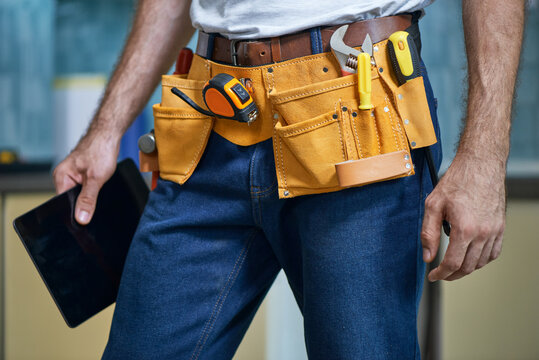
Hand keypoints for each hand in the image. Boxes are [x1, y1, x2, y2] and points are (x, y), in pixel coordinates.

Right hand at [53, 131, 120, 224]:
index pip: (62, 204)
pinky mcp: (83, 174)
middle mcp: (64, 176)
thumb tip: (81, 218)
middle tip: (96, 199)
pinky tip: (100, 186)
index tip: (84, 219)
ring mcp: (73, 175)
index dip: (74, 213)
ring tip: (98, 187)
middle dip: (83, 204)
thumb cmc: (101, 150)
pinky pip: (86, 188)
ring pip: (80, 195)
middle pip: (71, 200)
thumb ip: (88, 199)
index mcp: (61, 177)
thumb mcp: (96, 179)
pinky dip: (94, 190)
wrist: (109, 134)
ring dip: (90, 196)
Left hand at [420, 153, 505, 280]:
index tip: (433, 276)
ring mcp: (495, 231)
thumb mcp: (433, 205)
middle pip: (467, 267)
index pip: (453, 263)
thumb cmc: (456, 181)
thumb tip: (428, 256)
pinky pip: (493, 253)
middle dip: (452, 275)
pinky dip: (481, 260)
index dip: (441, 274)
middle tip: (440, 274)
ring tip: (453, 265)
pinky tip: (470, 257)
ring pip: (481, 262)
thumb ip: (428, 233)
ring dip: (466, 268)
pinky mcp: (500, 227)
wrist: (480, 165)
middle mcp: (483, 233)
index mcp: (465, 229)